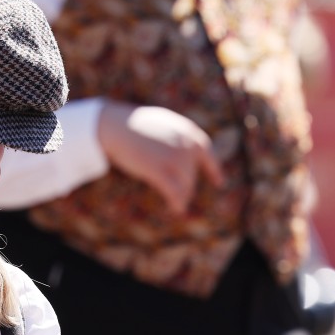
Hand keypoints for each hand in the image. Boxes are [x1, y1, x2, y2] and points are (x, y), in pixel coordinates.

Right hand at [97, 102, 224, 213]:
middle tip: (181, 198)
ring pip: (185, 185)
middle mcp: (185, 145)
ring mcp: (173, 158)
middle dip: (187, 188)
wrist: (115, 126)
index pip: (207, 154)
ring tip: (178, 207)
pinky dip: (176, 202)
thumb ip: (175, 136)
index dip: (214, 170)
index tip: (219, 182)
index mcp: (188, 131)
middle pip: (191, 174)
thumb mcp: (162, 124)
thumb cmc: (131, 124)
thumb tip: (181, 149)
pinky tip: (175, 209)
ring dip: (182, 197)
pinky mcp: (158, 170)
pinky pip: (173, 191)